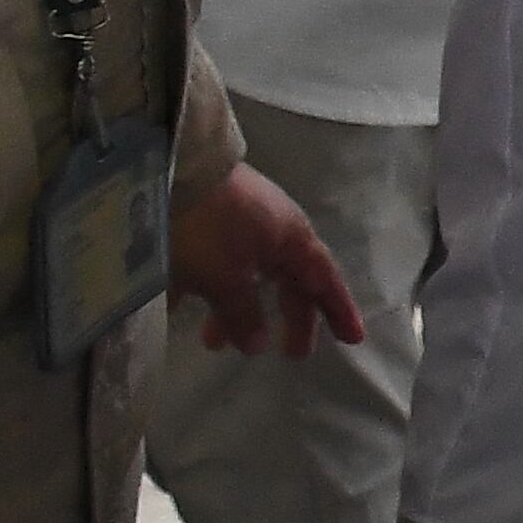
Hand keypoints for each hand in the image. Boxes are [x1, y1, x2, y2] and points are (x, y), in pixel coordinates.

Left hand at [170, 160, 365, 357]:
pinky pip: (215, 266)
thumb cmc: (210, 226)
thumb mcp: (228, 277)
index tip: (352, 339)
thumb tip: (258, 346)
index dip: (338, 310)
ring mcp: (239, 225)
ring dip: (237, 311)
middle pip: (289, 282)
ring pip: (248, 277)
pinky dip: (204, 291)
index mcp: (291, 239)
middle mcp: (272, 231)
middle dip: (290, 318)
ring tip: (215, 344)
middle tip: (291, 354)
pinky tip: (179, 310)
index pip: (324, 280)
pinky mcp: (206, 223)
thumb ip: (245, 313)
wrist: (169, 168)